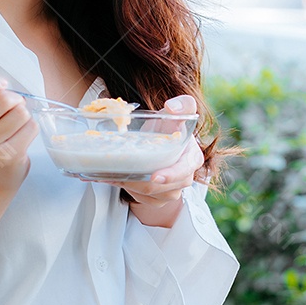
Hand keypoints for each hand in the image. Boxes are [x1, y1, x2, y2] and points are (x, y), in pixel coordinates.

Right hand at [0, 60, 37, 191]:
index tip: (0, 84)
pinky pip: (30, 127)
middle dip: (14, 98)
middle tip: (12, 106)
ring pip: (20, 112)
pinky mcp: (6, 157)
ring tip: (15, 122)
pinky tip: (21, 135)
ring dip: (23, 113)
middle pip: (2, 99)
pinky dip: (30, 127)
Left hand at [88, 95, 203, 224]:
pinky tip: (114, 178)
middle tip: (119, 171)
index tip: (155, 176)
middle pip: (162, 187)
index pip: (184, 171)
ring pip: (149, 195)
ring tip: (113, 173)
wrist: (163, 141)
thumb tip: (173, 107)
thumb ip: (183, 104)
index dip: (170, 176)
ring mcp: (172, 191)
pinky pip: (142, 200)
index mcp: (192, 159)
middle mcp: (185, 178)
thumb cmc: (170, 127)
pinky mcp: (158, 198)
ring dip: (130, 186)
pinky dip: (126, 189)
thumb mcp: (177, 112)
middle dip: (140, 181)